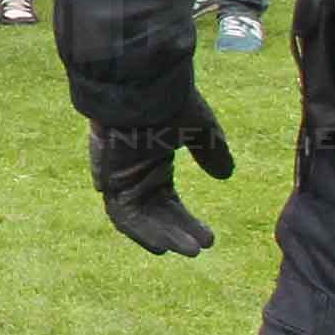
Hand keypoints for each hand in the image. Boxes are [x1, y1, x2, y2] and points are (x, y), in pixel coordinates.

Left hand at [91, 102, 234, 257]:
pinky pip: (121, 213)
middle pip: (155, 214)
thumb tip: (226, 175)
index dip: (186, 222)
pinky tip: (162, 246)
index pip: (168, 203)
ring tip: (189, 250)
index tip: (208, 239)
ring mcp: (119, 176)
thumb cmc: (170, 101)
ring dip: (162, 237)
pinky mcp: (108, 178)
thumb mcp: (200, 129)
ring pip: (138, 218)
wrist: (143, 84)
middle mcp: (133, 173)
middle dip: (177, 233)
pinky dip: (140, 231)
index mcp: (152, 163)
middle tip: (200, 248)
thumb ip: (211, 151)